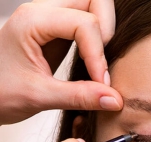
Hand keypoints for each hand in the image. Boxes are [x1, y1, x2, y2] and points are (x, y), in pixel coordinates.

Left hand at [0, 0, 122, 124]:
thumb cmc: (0, 91)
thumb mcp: (40, 97)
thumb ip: (80, 97)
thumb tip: (115, 99)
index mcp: (33, 20)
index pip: (84, 23)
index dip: (98, 54)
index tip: (101, 85)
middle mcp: (41, 11)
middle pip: (92, 0)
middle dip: (107, 30)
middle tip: (102, 64)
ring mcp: (49, 18)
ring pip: (91, 6)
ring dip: (103, 32)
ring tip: (98, 63)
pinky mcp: (56, 30)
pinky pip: (85, 22)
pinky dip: (96, 40)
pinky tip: (92, 64)